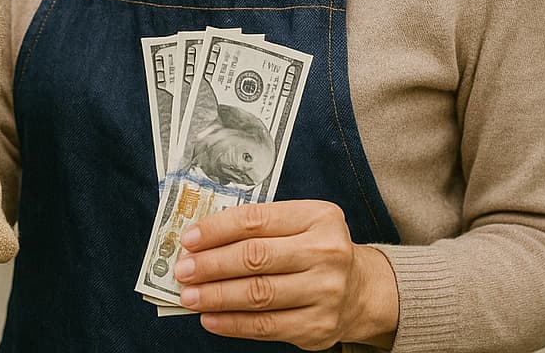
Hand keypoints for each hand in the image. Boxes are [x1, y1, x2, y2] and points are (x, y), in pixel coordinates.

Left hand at [174, 200, 398, 349]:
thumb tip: (201, 243)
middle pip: (255, 257)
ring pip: (258, 294)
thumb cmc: (316, 251)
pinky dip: (232, 323)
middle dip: (211, 264)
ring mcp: (326, 292)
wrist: (361, 291)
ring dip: (216, 296)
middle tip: (183, 270)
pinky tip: (210, 318)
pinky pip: (266, 326)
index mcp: (319, 217)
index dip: (217, 229)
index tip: (188, 239)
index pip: (256, 220)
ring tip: (189, 295)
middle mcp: (326, 252)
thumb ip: (259, 229)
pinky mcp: (318, 327)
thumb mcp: (299, 225)